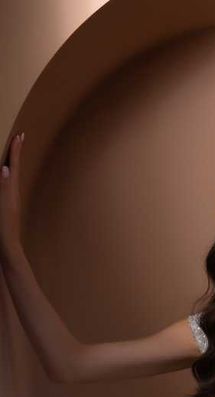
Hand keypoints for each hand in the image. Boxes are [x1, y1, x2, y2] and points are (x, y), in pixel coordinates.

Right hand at [0, 131, 24, 255]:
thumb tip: (5, 168)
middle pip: (14, 169)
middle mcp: (12, 195)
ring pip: (11, 178)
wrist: (7, 250)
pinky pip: (7, 188)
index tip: (20, 135)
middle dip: (16, 153)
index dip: (15, 151)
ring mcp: (10, 202)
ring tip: (13, 153)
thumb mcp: (3, 207)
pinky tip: (5, 178)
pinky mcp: (6, 209)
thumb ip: (3, 187)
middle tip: (19, 138)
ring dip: (12, 164)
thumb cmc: (4, 229)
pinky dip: (6, 178)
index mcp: (11, 192)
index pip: (13, 167)